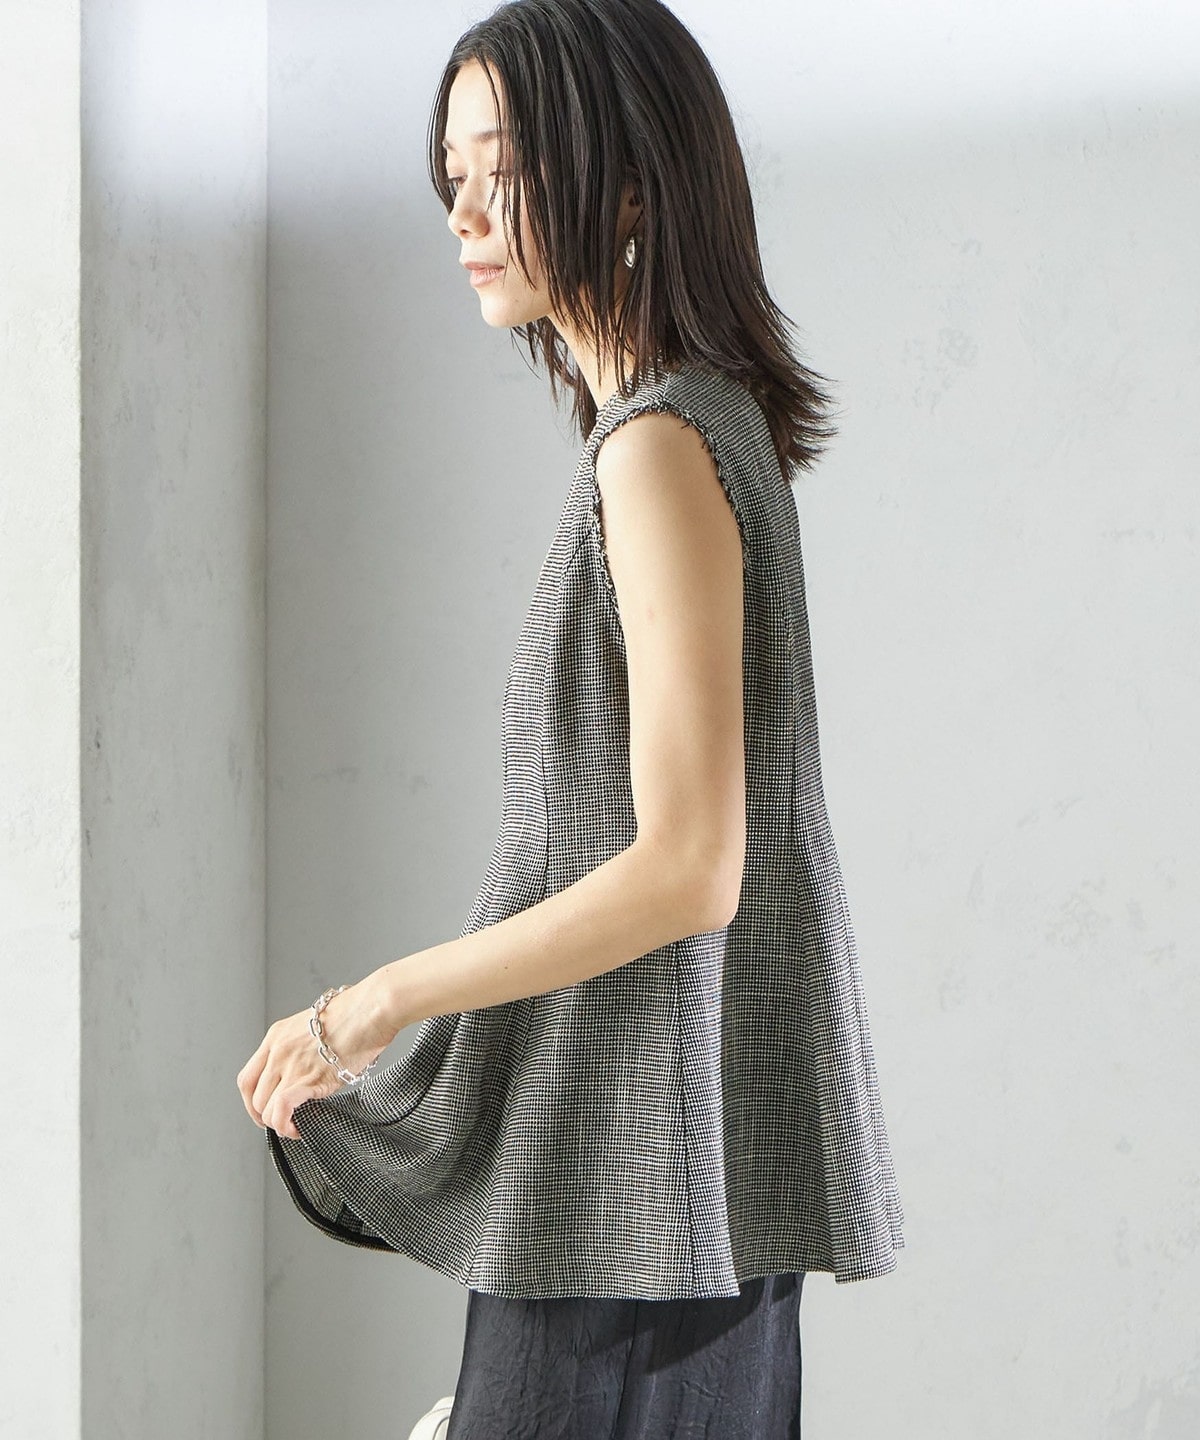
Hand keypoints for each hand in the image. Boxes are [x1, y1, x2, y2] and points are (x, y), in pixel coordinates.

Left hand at [236, 977, 395, 1139]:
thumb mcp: (315, 1027)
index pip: (247, 1078)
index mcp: (277, 1035)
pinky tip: (298, 1129)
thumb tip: (310, 1073)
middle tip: (282, 1122)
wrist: (370, 1009)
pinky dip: (286, 1126)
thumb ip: (303, 1049)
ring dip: (278, 1124)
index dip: (252, 1101)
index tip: (264, 1110)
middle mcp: (278, 1050)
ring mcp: (291, 1064)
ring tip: (294, 1127)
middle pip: (253, 1096)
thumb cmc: (356, 1014)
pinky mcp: (308, 1078)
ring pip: (265, 1108)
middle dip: (265, 1116)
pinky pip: (282, 1109)